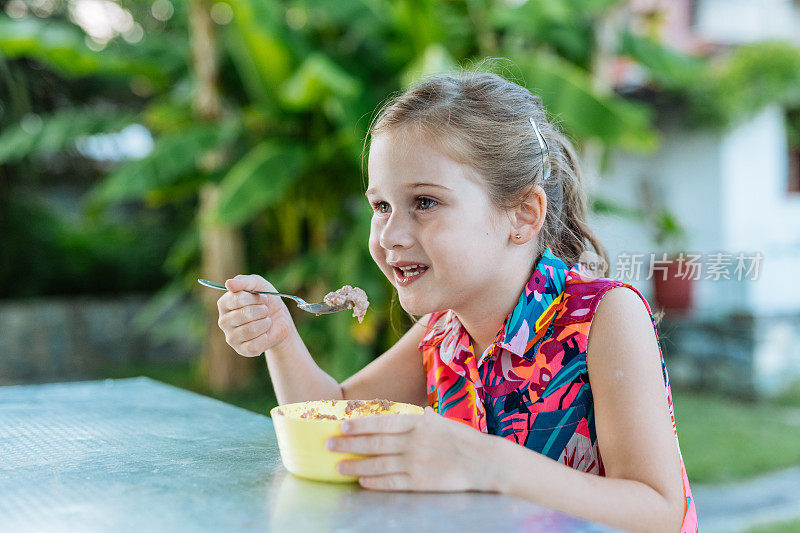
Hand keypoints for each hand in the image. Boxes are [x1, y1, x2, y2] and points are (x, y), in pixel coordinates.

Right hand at [216, 274, 294, 356]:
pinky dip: (265, 337)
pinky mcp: (242, 350)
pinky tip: (265, 333)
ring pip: (251, 329)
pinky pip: (255, 344)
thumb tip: (228, 284)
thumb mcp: (258, 284)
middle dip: (262, 310)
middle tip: (265, 310)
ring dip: (265, 323)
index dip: (255, 298)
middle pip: (246, 314)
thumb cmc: (265, 301)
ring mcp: (231, 337)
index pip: (238, 298)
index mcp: (224, 304)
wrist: (279, 320)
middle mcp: (223, 321)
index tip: (263, 298)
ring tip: (266, 321)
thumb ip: (244, 281)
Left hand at [326, 406, 491, 491]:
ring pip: (378, 464)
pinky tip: (362, 481)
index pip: (382, 422)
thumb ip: (411, 418)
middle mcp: (415, 442)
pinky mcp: (421, 482)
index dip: (359, 424)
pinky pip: (392, 482)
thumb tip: (386, 412)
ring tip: (338, 466)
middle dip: (348, 444)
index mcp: (418, 422)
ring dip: (356, 466)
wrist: (484, 461)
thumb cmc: (458, 437)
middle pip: (374, 443)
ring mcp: (417, 463)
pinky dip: (375, 482)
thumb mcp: (435, 420)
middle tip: (328, 444)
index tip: (341, 425)